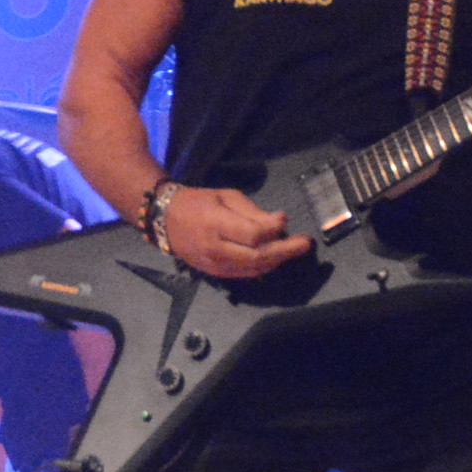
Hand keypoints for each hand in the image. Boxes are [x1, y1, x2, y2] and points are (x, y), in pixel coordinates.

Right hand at [164, 185, 313, 280]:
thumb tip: (280, 223)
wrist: (166, 220)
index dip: (274, 231)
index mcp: (216, 225)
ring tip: (293, 250)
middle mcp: (215, 250)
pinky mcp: (215, 274)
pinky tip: (274, 257)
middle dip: (286, 252)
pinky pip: (245, 274)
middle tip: (306, 244)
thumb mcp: (226, 197)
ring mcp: (214, 266)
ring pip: (254, 269)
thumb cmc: (198, 202)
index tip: (286, 220)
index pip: (254, 235)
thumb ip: (253, 212)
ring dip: (277, 260)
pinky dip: (263, 266)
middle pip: (257, 258)